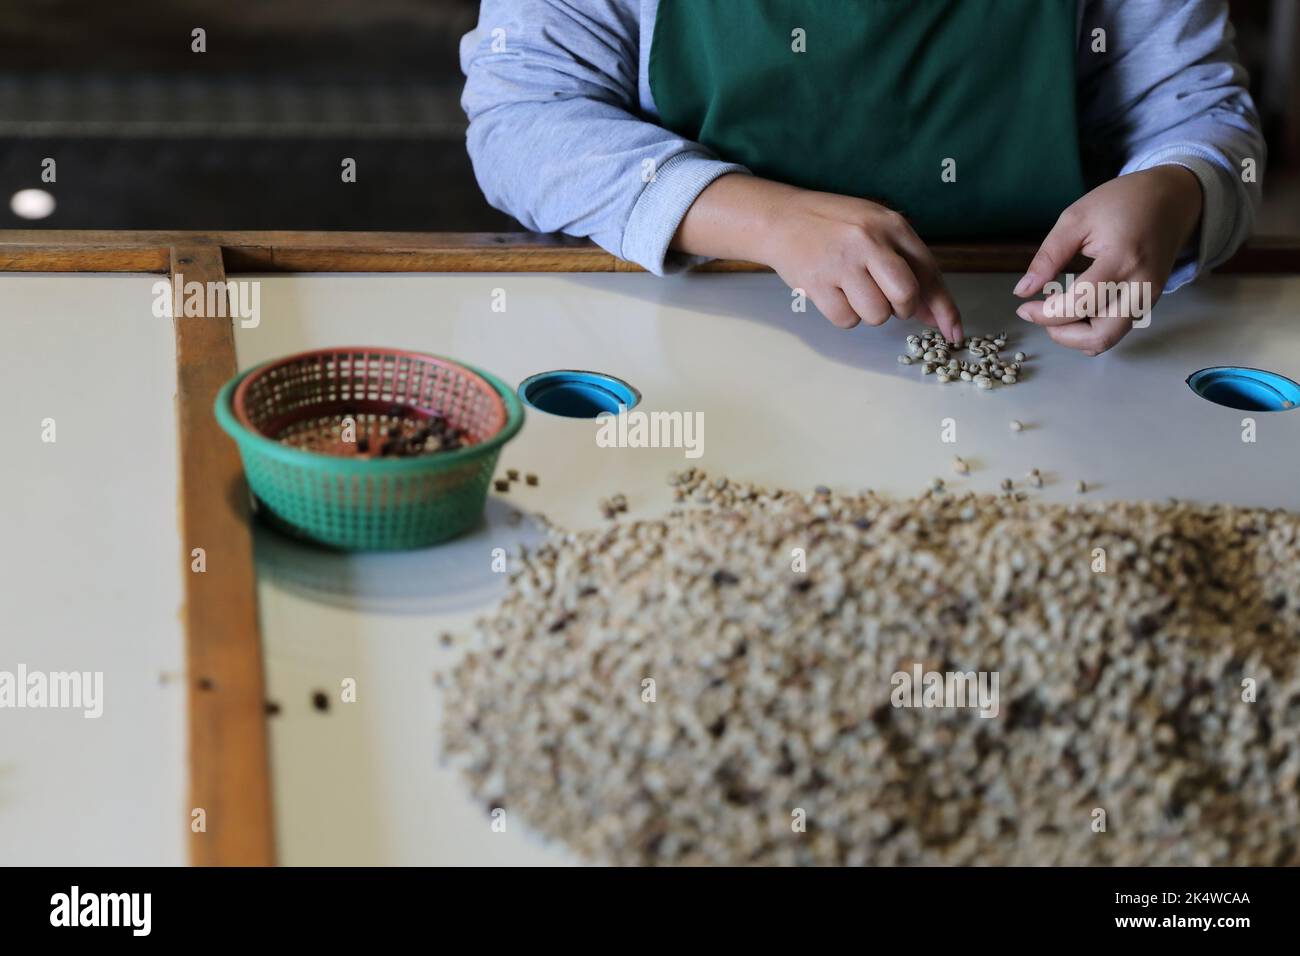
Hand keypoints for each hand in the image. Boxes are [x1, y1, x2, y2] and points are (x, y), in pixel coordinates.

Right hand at [673, 175, 962, 340]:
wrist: (782, 218)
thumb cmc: (835, 226)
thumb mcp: (876, 230)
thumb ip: (907, 265)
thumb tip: (931, 313)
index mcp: (890, 225)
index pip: (929, 272)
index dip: (944, 308)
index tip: (953, 333)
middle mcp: (869, 241)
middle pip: (905, 297)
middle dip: (900, 308)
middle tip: (884, 298)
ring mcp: (841, 262)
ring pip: (875, 314)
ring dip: (868, 311)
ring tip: (852, 289)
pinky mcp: (817, 283)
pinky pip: (846, 320)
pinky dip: (844, 315)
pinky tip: (834, 293)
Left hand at [1013, 166, 1203, 354]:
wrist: (1174, 197)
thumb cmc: (1124, 201)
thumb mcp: (1076, 218)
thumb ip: (1048, 256)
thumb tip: (1022, 291)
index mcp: (1122, 259)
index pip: (1079, 304)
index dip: (1044, 314)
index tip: (1024, 307)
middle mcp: (1141, 285)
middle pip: (1099, 337)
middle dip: (1062, 335)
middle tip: (1042, 314)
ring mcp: (1149, 297)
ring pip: (1109, 339)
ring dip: (1077, 335)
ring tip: (1059, 309)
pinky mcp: (1149, 302)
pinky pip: (1117, 328)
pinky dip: (1092, 328)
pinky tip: (1078, 306)